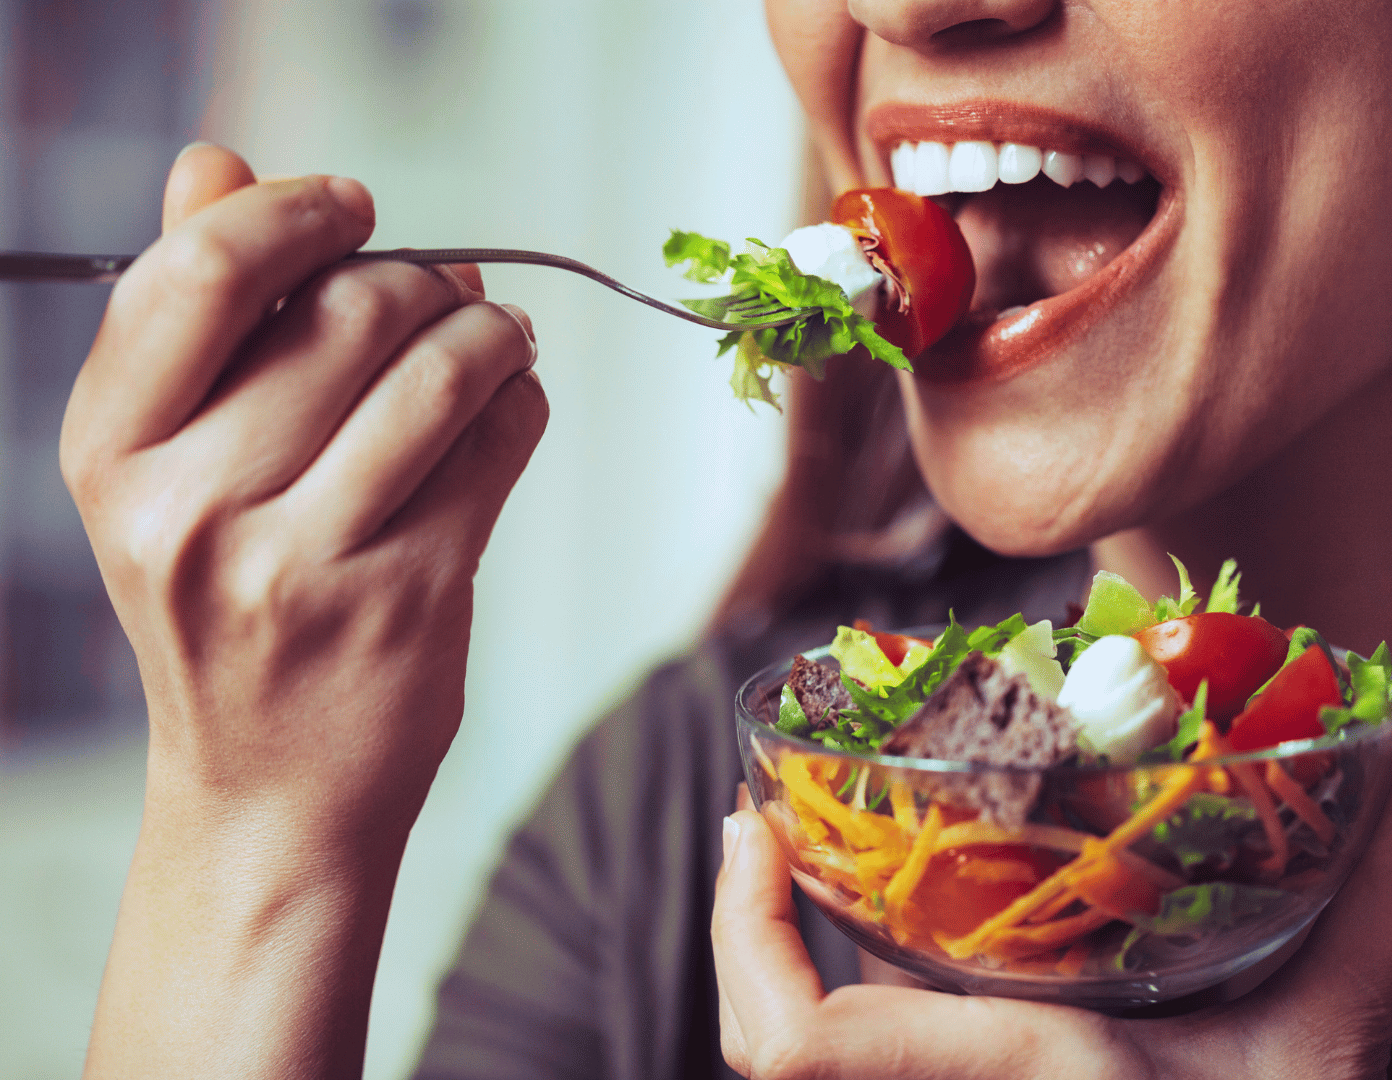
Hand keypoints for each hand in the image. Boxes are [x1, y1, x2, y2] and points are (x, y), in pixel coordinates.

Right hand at [62, 144, 544, 838]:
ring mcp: (305, 562)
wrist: (269, 792)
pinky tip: (510, 400)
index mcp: (114, 454)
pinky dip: (520, 401)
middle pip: (349, 310)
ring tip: (496, 336)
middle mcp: (194, 507)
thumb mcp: (165, 474)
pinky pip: (497, 447)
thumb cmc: (224, 611)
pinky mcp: (410, 598)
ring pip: (438, 370)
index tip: (351, 205)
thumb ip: (192, 318)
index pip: (203, 270)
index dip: (295, 209)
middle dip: (421, 282)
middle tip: (446, 296)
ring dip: (491, 331)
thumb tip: (215, 162)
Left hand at [713, 724, 1391, 1079]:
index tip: (751, 828)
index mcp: (1012, 1079)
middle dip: (739, 930)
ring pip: (800, 1056)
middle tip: (755, 816)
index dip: (746, 944)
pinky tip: (871, 921)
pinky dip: (830, 992)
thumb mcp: (1328, 1047)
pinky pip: (859, 1059)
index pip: (799, 1051)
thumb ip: (1385, 902)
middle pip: (767, 1044)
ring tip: (789, 846)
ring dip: (774, 952)